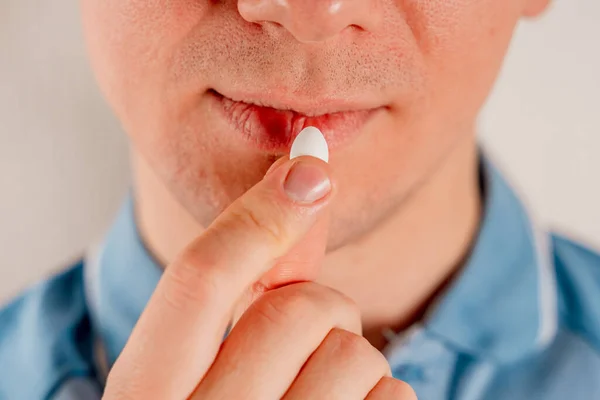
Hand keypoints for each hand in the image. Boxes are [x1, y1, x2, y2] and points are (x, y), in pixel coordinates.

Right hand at [103, 156, 416, 398]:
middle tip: (302, 337)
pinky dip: (382, 395)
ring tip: (316, 390)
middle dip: (318, 306)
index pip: (198, 280)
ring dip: (351, 357)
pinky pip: (395, 397)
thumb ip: (236, 292)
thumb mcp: (193, 372)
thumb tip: (301, 187)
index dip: (259, 212)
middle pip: (298, 308)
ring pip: (355, 353)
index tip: (308, 168)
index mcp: (145, 397)